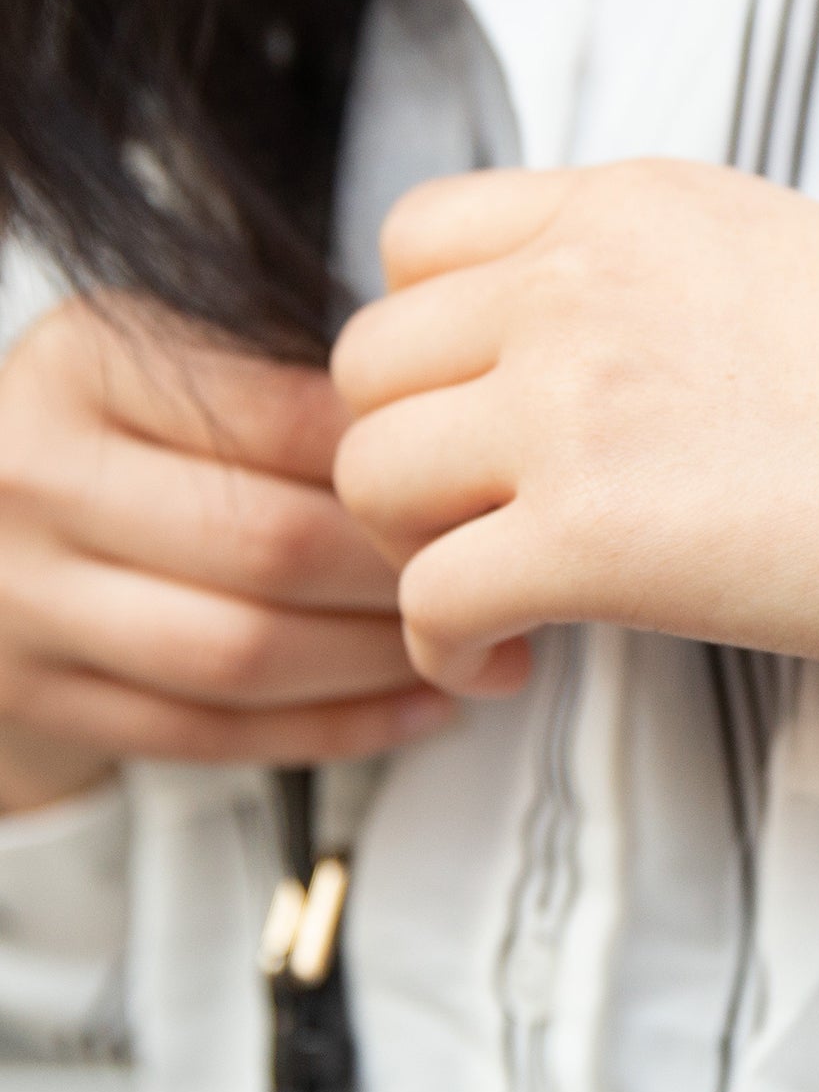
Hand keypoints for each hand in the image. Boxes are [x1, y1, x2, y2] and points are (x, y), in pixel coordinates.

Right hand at [0, 296, 455, 811]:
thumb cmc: (115, 430)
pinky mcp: (43, 693)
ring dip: (382, 664)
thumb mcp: (178, 358)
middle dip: (407, 577)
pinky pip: (211, 732)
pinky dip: (333, 729)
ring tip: (470, 651)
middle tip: (497, 582)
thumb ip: (293, 386)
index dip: (404, 470)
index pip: (287, 423)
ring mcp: (24, 598)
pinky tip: (416, 710)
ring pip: (244, 654)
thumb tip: (470, 442)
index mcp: (87, 366)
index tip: (486, 491)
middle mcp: (36, 477)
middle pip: (272, 544)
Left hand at [330, 161, 818, 693]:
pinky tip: (514, 667)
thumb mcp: (789, 264)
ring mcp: (578, 400)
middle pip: (367, 369)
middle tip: (489, 527)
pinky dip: (446, 646)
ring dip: (414, 552)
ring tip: (506, 601)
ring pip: (367, 479)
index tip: (490, 421)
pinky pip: (427, 598)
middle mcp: (581, 279)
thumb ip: (658, 283)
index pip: (413, 241)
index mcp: (633, 203)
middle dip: (409, 458)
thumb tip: (586, 370)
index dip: (427, 345)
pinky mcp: (596, 534)